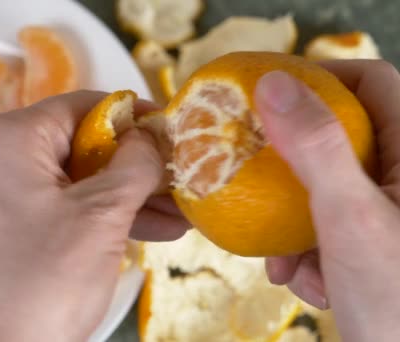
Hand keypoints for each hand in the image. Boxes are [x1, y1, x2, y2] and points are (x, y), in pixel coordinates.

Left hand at [0, 90, 188, 340]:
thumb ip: (135, 163)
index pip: (81, 107)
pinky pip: (56, 207)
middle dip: (135, 168)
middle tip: (179, 180)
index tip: (168, 130)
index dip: (131, 117)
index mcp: (8, 138)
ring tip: (177, 215)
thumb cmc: (46, 281)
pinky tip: (148, 231)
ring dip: (124, 197)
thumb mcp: (103, 214)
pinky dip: (95, 216)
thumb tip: (150, 136)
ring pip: (71, 181)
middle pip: (79, 146)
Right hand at [254, 60, 399, 340]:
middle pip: (338, 138)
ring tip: (288, 263)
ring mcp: (390, 212)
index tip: (268, 96)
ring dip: (293, 223)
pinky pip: (327, 226)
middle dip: (291, 171)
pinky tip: (308, 283)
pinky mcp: (375, 243)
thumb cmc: (399, 298)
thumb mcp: (349, 217)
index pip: (371, 81)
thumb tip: (273, 82)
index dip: (319, 78)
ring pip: (324, 188)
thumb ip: (315, 147)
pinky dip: (307, 251)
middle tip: (257, 183)